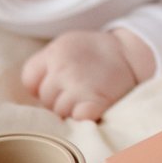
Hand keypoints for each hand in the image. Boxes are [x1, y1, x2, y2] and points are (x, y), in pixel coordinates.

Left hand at [21, 28, 154, 120]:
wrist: (131, 53)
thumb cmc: (95, 52)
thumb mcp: (66, 44)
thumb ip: (46, 63)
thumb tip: (34, 93)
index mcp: (54, 53)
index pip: (30, 80)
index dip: (41, 84)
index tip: (57, 83)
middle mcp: (64, 69)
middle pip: (45, 99)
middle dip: (57, 98)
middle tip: (77, 90)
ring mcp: (79, 87)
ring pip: (59, 112)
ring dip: (71, 109)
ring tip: (86, 97)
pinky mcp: (96, 103)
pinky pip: (77, 118)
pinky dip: (82, 117)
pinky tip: (91, 108)